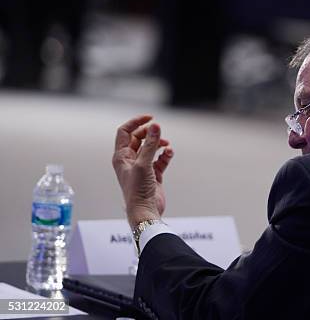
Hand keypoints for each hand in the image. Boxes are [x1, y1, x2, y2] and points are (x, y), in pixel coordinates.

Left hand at [112, 115, 173, 229]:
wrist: (145, 211)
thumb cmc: (137, 191)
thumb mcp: (143, 164)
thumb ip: (150, 144)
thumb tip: (155, 126)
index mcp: (121, 156)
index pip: (125, 132)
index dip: (136, 123)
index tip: (150, 118)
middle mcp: (130, 160)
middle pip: (138, 138)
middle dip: (150, 134)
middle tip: (159, 133)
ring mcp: (142, 167)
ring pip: (151, 148)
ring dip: (159, 144)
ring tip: (167, 145)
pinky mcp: (153, 174)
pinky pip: (160, 159)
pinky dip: (165, 155)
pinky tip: (169, 154)